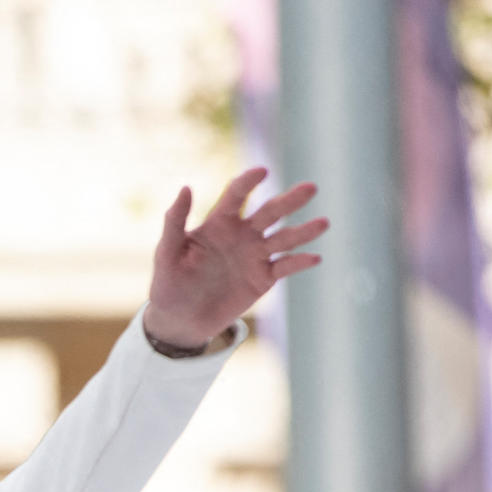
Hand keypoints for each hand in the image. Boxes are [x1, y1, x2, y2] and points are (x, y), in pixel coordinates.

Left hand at [142, 170, 325, 351]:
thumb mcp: (167, 253)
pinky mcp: (263, 278)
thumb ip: (175, 221)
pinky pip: (285, 267)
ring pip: (284, 238)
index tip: (261, 172)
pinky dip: (300, 263)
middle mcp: (242, 234)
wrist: (180, 320)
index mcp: (219, 222)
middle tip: (311, 188)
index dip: (249, 182)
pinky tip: (315, 257)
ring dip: (304, 231)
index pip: (237, 195)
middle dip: (290, 200)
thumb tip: (185, 187)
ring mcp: (255, 255)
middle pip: (270, 212)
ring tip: (324, 223)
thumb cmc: (169, 283)